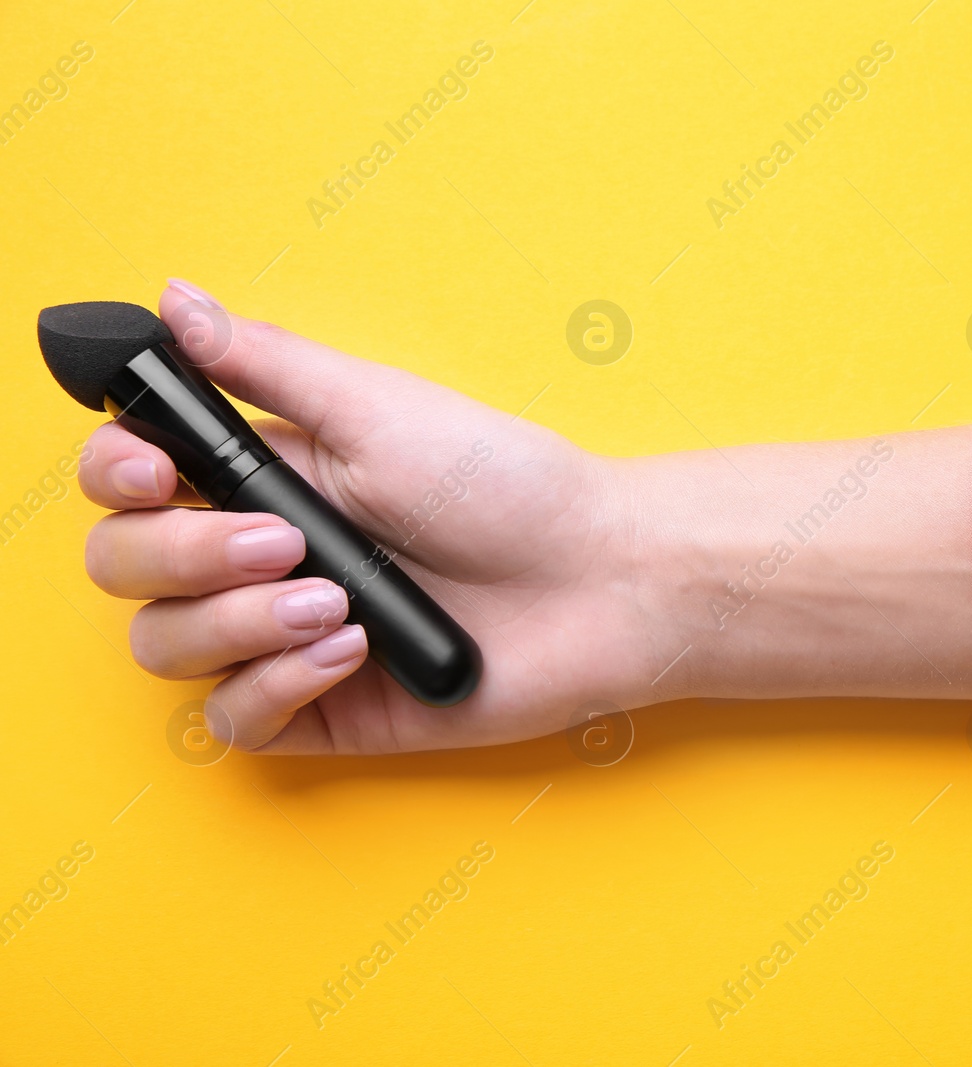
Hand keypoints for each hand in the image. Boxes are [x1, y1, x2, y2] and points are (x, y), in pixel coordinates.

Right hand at [79, 282, 663, 752]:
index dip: (117, 475)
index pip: (131, 479)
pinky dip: (275, 686)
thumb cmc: (508, 486)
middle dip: (188, 555)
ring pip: (165, 646)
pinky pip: (231, 719)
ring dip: (236, 624)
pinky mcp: (320, 706)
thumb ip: (266, 363)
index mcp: (267, 473)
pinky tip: (352, 653)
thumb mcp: (382, 408)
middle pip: (127, 566)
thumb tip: (173, 298)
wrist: (595, 582)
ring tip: (340, 605)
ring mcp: (283, 635)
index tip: (158, 473)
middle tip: (292, 542)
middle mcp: (261, 555)